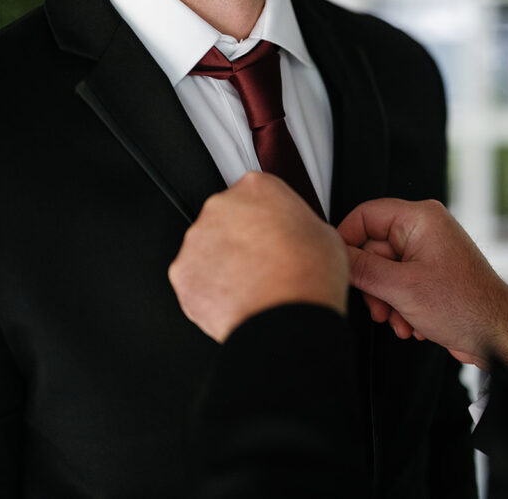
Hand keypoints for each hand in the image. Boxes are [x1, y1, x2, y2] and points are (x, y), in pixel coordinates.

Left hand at [169, 171, 347, 342]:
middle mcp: (221, 207)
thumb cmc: (309, 277)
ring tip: (252, 286)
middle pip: (227, 217)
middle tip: (264, 262)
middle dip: (241, 238)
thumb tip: (295, 236)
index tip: (273, 232)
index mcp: (257, 188)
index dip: (267, 216)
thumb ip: (299, 224)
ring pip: (208, 248)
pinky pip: (195, 278)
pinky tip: (236, 300)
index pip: (256, 192)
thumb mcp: (325, 234)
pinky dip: (211, 289)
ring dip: (224, 262)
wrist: (288, 320)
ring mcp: (197, 240)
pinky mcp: (182, 273)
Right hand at [338, 199, 507, 368]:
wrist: (496, 335)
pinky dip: (400, 304)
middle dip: (373, 283)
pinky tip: (412, 323)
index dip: (347, 240)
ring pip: (384, 270)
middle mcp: (425, 229)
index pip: (366, 215)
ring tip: (399, 319)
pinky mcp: (431, 273)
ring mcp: (429, 251)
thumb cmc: (465, 306)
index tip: (339, 266)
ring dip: (386, 299)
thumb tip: (336, 256)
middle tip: (378, 306)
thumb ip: (362, 269)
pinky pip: (399, 283)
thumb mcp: (402, 288)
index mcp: (420, 218)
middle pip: (373, 247)